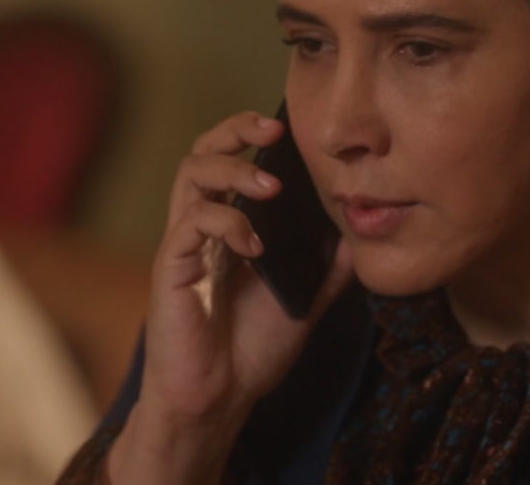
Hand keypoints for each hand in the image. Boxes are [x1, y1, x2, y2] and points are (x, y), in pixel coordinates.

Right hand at [106, 111, 353, 484]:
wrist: (218, 400)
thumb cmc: (251, 351)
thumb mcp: (304, 301)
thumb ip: (327, 268)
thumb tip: (359, 234)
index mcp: (227, 228)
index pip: (228, 161)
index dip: (248, 134)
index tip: (284, 128)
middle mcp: (200, 227)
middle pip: (201, 153)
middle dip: (233, 130)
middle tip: (272, 130)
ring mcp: (183, 245)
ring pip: (190, 176)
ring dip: (232, 169)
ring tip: (269, 186)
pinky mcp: (171, 268)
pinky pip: (190, 224)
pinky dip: (226, 222)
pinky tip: (254, 245)